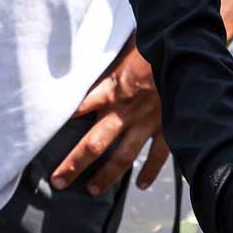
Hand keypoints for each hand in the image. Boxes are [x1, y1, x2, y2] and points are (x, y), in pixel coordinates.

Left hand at [53, 41, 171, 196]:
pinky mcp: (168, 128)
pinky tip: (141, 185)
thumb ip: (108, 54)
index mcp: (113, 87)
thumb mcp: (125, 43)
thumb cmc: (155, 42)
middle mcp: (126, 110)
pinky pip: (158, 156)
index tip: (42, 135)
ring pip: (123, 157)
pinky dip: (151, 172)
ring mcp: (148, 123)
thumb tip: (86, 43)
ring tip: (92, 190)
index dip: (62, 120)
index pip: (80, 107)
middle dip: (75, 164)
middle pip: (94, 144)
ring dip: (106, 176)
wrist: (189, 50)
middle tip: (57, 181)